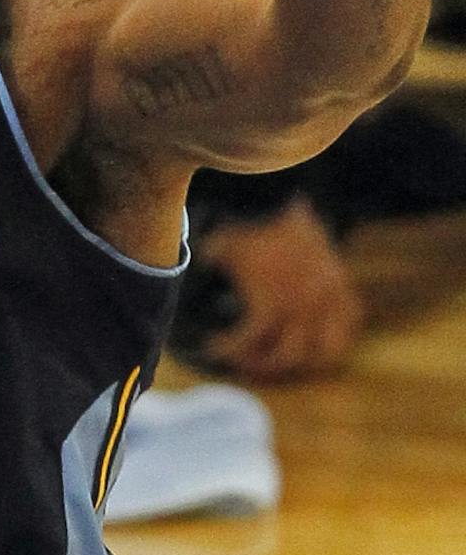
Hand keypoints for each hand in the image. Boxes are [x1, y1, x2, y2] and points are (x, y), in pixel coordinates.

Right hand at [201, 194, 363, 380]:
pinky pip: (249, 339)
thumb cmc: (271, 208)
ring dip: (256, 361)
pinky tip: (212, 345)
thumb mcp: (298, 234)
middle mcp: (326, 300)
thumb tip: (283, 277)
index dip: (318, 350)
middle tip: (258, 361)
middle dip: (288, 364)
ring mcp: (301, 306)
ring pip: (284, 355)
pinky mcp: (271, 305)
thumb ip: (298, 260)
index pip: (341, 334)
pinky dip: (229, 346)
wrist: (260, 191)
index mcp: (336, 285)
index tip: (291, 352)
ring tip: (232, 357)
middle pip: (318, 355)